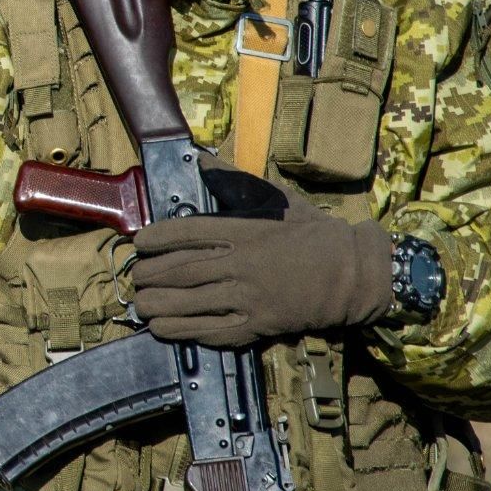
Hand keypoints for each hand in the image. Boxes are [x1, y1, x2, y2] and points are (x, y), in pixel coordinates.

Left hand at [129, 164, 391, 346]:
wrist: (355, 274)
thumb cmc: (315, 234)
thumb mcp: (277, 199)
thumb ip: (236, 182)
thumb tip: (203, 159)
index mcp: (243, 230)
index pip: (186, 232)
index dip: (155, 238)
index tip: (140, 242)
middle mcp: (241, 263)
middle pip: (181, 269)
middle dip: (149, 274)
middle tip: (135, 276)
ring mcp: (248, 297)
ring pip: (189, 302)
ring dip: (156, 304)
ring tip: (139, 303)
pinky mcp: (258, 325)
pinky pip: (211, 330)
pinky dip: (180, 330)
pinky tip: (161, 328)